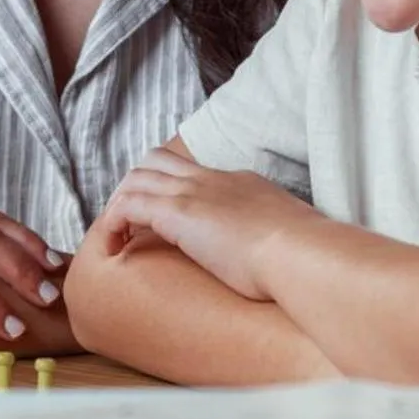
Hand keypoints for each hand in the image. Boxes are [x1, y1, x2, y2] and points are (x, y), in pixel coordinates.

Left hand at [95, 148, 325, 301]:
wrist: (303, 253)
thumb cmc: (305, 257)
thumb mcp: (292, 238)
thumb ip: (278, 238)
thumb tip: (282, 255)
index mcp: (241, 183)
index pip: (196, 173)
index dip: (174, 191)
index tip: (168, 219)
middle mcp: (213, 180)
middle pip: (158, 161)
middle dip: (138, 186)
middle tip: (131, 222)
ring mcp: (193, 193)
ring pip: (137, 177)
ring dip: (120, 203)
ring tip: (117, 234)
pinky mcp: (177, 213)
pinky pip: (127, 205)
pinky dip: (113, 222)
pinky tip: (114, 245)